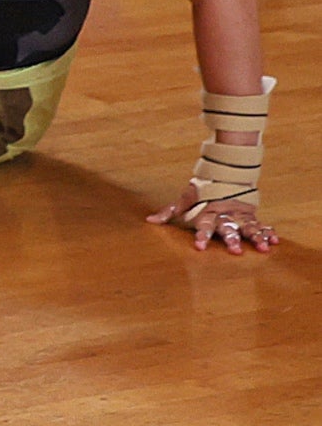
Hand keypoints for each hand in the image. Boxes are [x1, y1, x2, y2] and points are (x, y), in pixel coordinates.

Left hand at [148, 180, 278, 254]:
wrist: (224, 173)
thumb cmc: (202, 191)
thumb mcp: (184, 200)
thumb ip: (169, 212)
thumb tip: (150, 220)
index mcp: (208, 213)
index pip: (203, 226)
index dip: (201, 236)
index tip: (200, 247)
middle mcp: (225, 215)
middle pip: (228, 228)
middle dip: (231, 239)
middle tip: (235, 251)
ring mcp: (240, 215)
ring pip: (249, 227)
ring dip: (256, 237)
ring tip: (263, 248)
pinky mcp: (251, 214)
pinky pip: (261, 224)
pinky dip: (269, 232)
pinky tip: (275, 241)